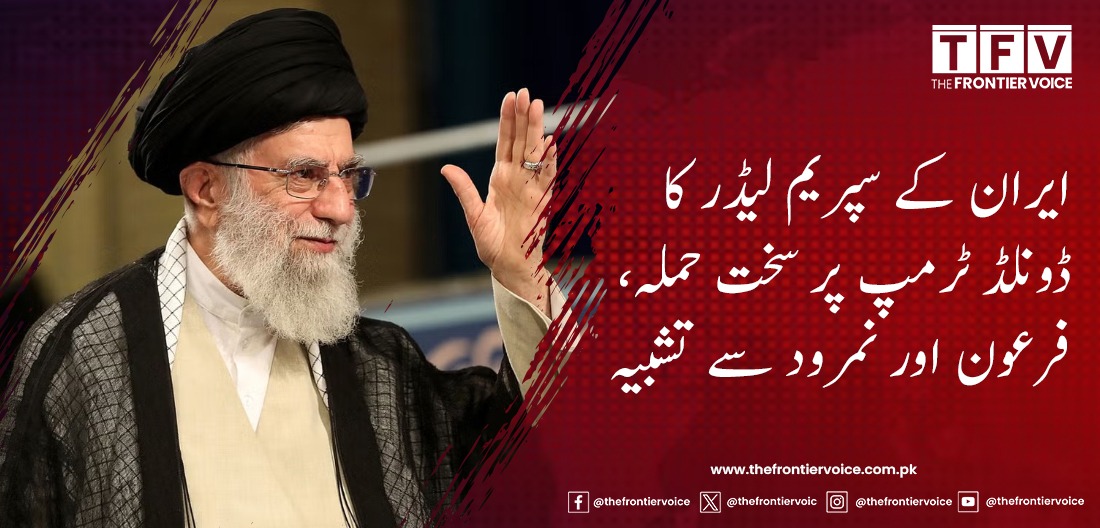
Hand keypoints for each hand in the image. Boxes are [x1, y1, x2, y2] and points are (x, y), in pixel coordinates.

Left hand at [440, 88, 555, 313]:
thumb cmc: (492, 245)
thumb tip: (446, 167)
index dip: (508, 120)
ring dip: (537, 131)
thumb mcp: (474, 216)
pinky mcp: (543, 201)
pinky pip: (548, 176)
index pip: (505, 142)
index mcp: (500, 178)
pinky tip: (550, 142)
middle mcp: (518, 178)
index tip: (510, 97)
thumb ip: (464, 190)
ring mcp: (532, 187)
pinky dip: (549, 160)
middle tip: (525, 92)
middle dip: (523, 117)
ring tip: (538, 106)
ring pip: (535, 153)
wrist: (509, 266)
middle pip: (522, 141)